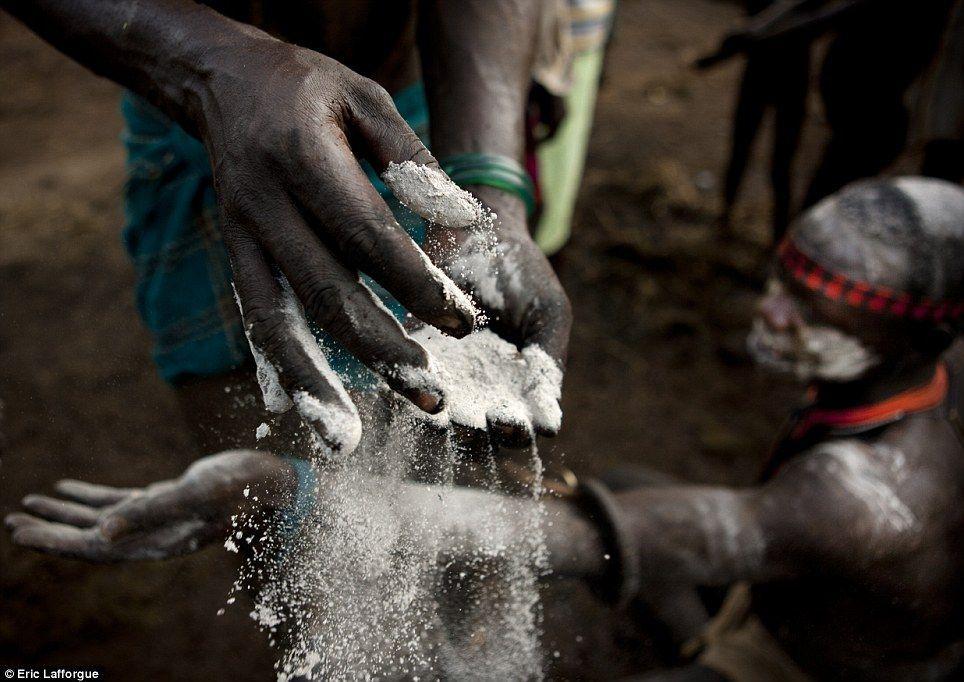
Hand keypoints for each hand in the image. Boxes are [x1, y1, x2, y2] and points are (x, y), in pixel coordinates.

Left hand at [5, 451, 292, 561]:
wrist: (272, 479)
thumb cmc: (240, 486)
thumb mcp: (196, 493)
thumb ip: (151, 512)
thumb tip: (104, 533)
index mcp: (159, 541)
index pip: (97, 548)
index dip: (58, 542)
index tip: (22, 533)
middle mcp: (154, 535)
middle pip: (92, 537)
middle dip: (53, 529)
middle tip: (13, 521)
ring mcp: (158, 518)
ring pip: (102, 519)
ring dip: (67, 512)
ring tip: (30, 502)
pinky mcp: (165, 500)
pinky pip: (119, 501)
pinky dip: (91, 496)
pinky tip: (68, 486)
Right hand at [194, 36, 479, 451]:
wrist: (222, 83)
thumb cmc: (308, 88)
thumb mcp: (365, 98)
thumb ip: (413, 159)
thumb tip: (465, 224)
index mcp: (303, 159)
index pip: (368, 237)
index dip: (417, 286)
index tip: (464, 324)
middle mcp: (264, 206)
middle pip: (326, 294)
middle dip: (380, 353)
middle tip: (430, 397)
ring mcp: (241, 236)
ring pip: (276, 323)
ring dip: (316, 385)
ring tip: (349, 438)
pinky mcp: (233, 256)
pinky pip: (253, 321)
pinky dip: (277, 370)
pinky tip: (302, 411)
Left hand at [424, 186, 571, 445]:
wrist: (476, 228)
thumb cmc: (523, 273)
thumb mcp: (548, 314)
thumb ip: (547, 366)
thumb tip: (549, 427)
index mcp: (517, 391)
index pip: (517, 430)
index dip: (515, 434)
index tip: (511, 424)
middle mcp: (478, 393)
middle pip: (475, 435)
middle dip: (473, 436)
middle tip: (469, 424)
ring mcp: (441, 375)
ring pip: (437, 416)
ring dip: (437, 423)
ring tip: (439, 417)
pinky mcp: (408, 352)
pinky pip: (403, 381)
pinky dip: (402, 392)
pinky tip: (405, 392)